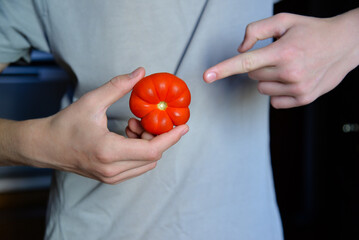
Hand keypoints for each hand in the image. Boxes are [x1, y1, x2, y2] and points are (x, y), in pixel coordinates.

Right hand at [14, 67, 188, 183]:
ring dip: (148, 143)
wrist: (45, 147)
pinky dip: (140, 151)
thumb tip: (140, 73)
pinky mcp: (110, 178)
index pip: (152, 150)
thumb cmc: (65, 125)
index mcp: (109, 151)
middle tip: (147, 118)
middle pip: (153, 156)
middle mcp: (112, 169)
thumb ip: (118, 86)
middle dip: (157, 136)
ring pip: (146, 162)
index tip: (184, 126)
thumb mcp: (92, 101)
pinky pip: (137, 166)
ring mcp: (111, 177)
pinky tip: (128, 135)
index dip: (171, 138)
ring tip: (132, 125)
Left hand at [204, 9, 358, 107]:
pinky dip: (277, 91)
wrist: (345, 44)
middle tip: (279, 55)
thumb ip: (257, 30)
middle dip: (259, 65)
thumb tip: (240, 50)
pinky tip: (292, 78)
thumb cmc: (313, 30)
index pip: (246, 62)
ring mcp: (297, 88)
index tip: (207, 76)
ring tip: (288, 66)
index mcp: (283, 51)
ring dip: (268, 78)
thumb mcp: (284, 20)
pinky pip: (274, 101)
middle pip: (252, 75)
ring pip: (261, 88)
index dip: (224, 69)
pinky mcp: (303, 99)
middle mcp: (289, 72)